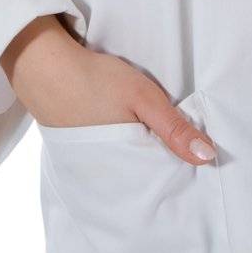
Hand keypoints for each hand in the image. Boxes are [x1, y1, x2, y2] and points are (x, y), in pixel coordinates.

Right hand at [0, 16, 217, 165]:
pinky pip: (110, 166)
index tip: (200, 169)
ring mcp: (90, 168)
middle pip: (144, 183)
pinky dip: (123, 160)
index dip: (181, 176)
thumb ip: (174, 128)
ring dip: (143, 167)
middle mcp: (106, 177)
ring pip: (127, 175)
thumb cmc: (94, 80)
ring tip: (160, 156)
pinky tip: (130, 147)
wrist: (42, 67)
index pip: (161, 185)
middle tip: (184, 166)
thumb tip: (209, 157)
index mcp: (124, 168)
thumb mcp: (143, 97)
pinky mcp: (79, 156)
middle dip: (163, 177)